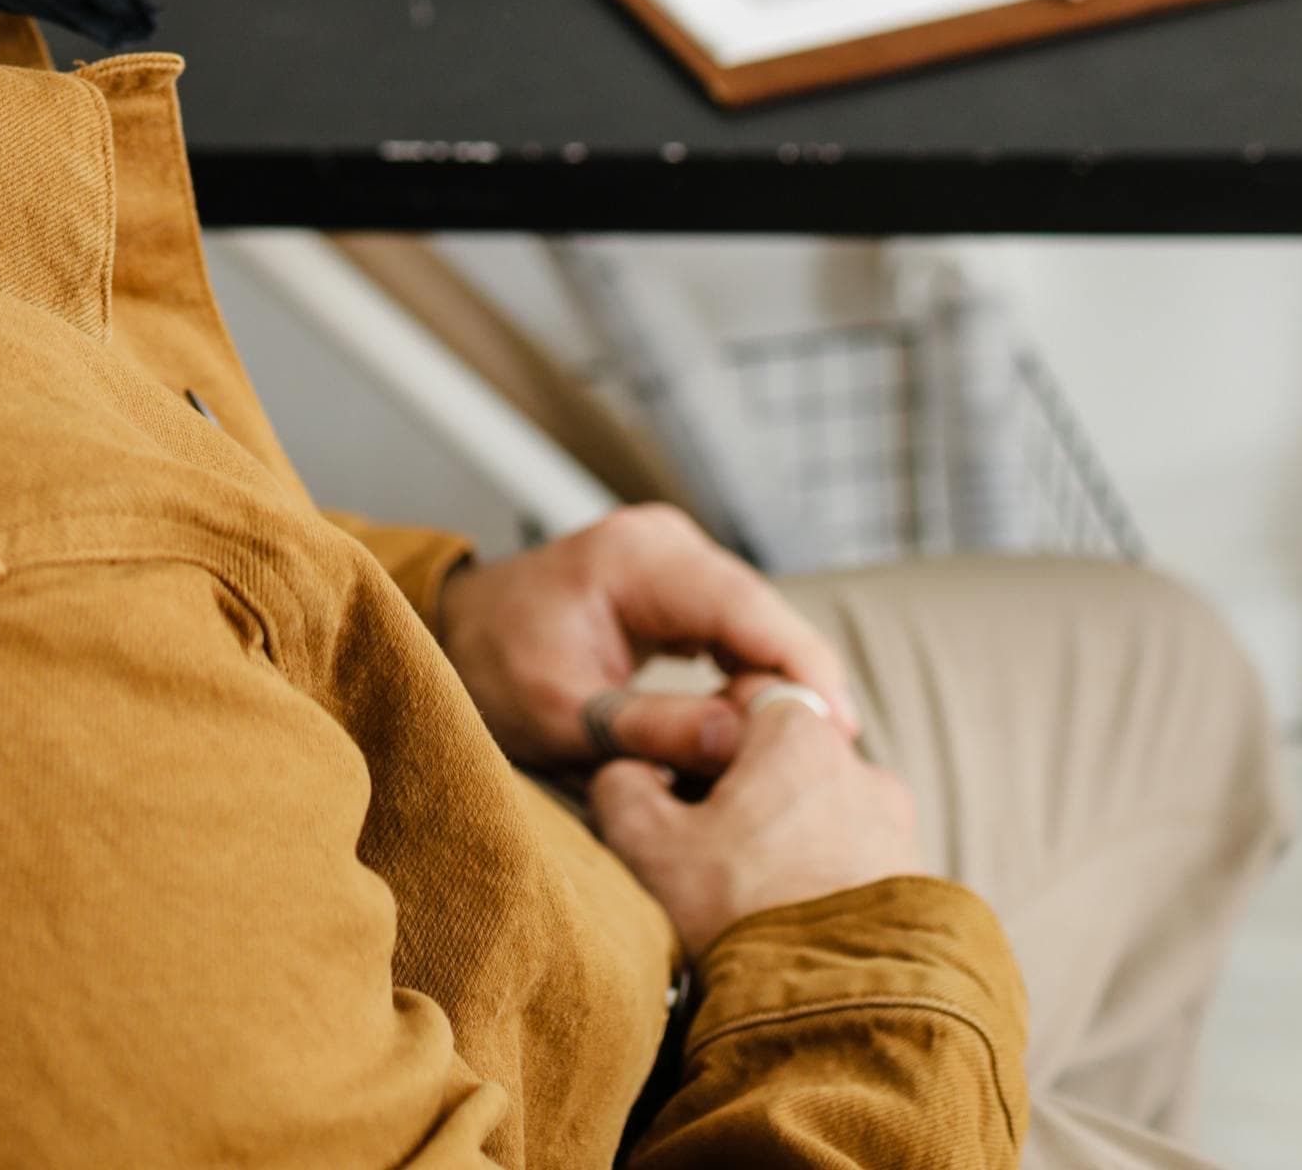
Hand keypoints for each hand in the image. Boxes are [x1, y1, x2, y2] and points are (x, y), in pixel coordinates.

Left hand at [435, 504, 858, 776]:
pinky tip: (771, 724)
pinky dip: (753, 669)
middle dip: (801, 678)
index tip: (841, 730)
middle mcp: (663, 540)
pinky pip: (733, 624)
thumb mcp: (567, 715)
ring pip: (754, 619)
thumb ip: (651, 727)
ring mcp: (672, 553)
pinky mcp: (676, 580)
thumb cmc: (498, 672)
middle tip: (840, 760)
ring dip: (781, 679)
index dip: (800, 665)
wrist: (460, 637)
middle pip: (760, 610)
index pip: (742, 605)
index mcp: (635, 557)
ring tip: (813, 754)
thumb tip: (739, 741)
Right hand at [592, 679, 921, 958]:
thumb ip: (623, 782)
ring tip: (754, 901)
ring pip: (826, 813)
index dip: (703, 734)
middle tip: (709, 851)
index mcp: (799, 735)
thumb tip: (630, 773)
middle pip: (787, 758)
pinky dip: (827, 883)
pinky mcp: (922, 891)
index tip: (681, 784)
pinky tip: (795, 927)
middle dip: (748, 793)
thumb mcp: (645, 842)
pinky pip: (861, 864)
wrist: (832, 1022)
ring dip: (790, 840)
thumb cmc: (735, 916)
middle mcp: (862, 769)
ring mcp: (900, 833)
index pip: (745, 695)